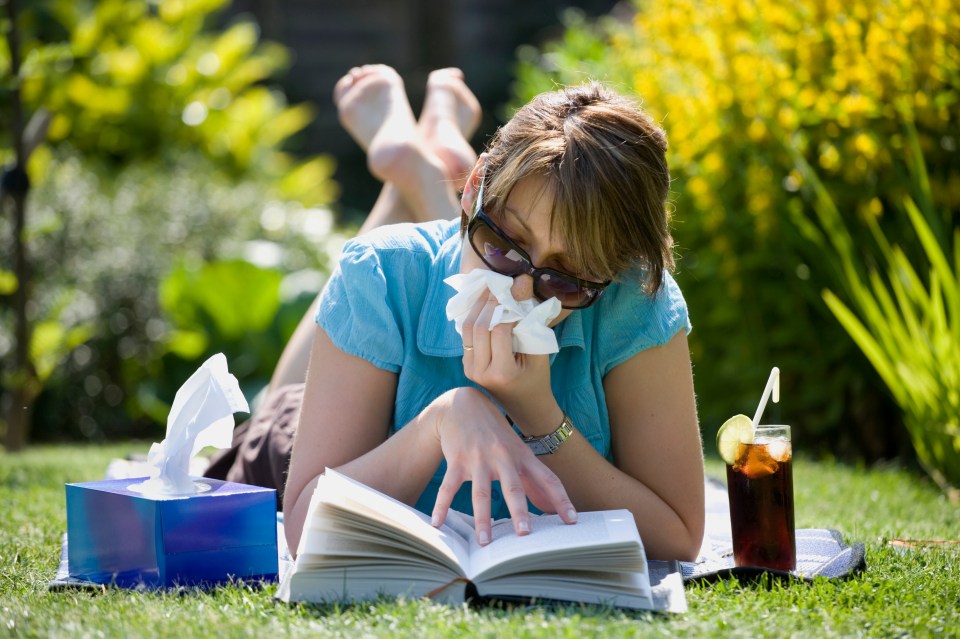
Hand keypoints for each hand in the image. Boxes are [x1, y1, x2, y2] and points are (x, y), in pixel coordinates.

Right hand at [428, 387, 576, 544]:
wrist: (463, 405)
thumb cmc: (495, 434)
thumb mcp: (518, 453)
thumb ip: (534, 481)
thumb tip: (551, 509)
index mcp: (523, 457)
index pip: (548, 479)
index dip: (561, 499)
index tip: (572, 520)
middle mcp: (503, 457)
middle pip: (513, 487)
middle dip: (519, 511)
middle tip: (524, 534)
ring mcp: (478, 458)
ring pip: (481, 492)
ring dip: (482, 518)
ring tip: (484, 542)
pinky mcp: (456, 460)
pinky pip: (448, 487)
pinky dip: (442, 506)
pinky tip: (438, 523)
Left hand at [460, 293, 557, 425]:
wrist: (526, 407)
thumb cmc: (538, 380)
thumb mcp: (540, 354)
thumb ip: (531, 324)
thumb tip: (522, 287)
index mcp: (501, 372)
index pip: (498, 330)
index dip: (505, 309)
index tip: (514, 293)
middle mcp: (480, 372)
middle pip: (478, 327)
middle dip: (488, 303)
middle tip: (498, 284)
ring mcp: (470, 370)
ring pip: (467, 329)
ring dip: (477, 307)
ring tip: (489, 290)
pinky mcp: (466, 365)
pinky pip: (466, 336)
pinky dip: (474, 318)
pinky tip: (484, 305)